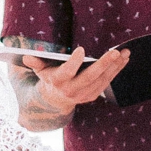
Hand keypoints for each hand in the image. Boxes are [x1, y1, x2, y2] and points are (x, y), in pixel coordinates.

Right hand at [13, 45, 128, 125]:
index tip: (82, 50)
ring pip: (102, 80)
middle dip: (103, 64)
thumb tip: (26, 56)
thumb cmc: (49, 78)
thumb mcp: (40, 71)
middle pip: (89, 77)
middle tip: (115, 52)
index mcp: (58, 81)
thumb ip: (35, 62)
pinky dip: (116, 71)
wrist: (55, 100)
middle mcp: (71, 90)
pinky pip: (107, 82)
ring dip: (115, 67)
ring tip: (125, 53)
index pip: (67, 72)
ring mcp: (84, 94)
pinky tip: (124, 60)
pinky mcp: (93, 95)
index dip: (74, 62)